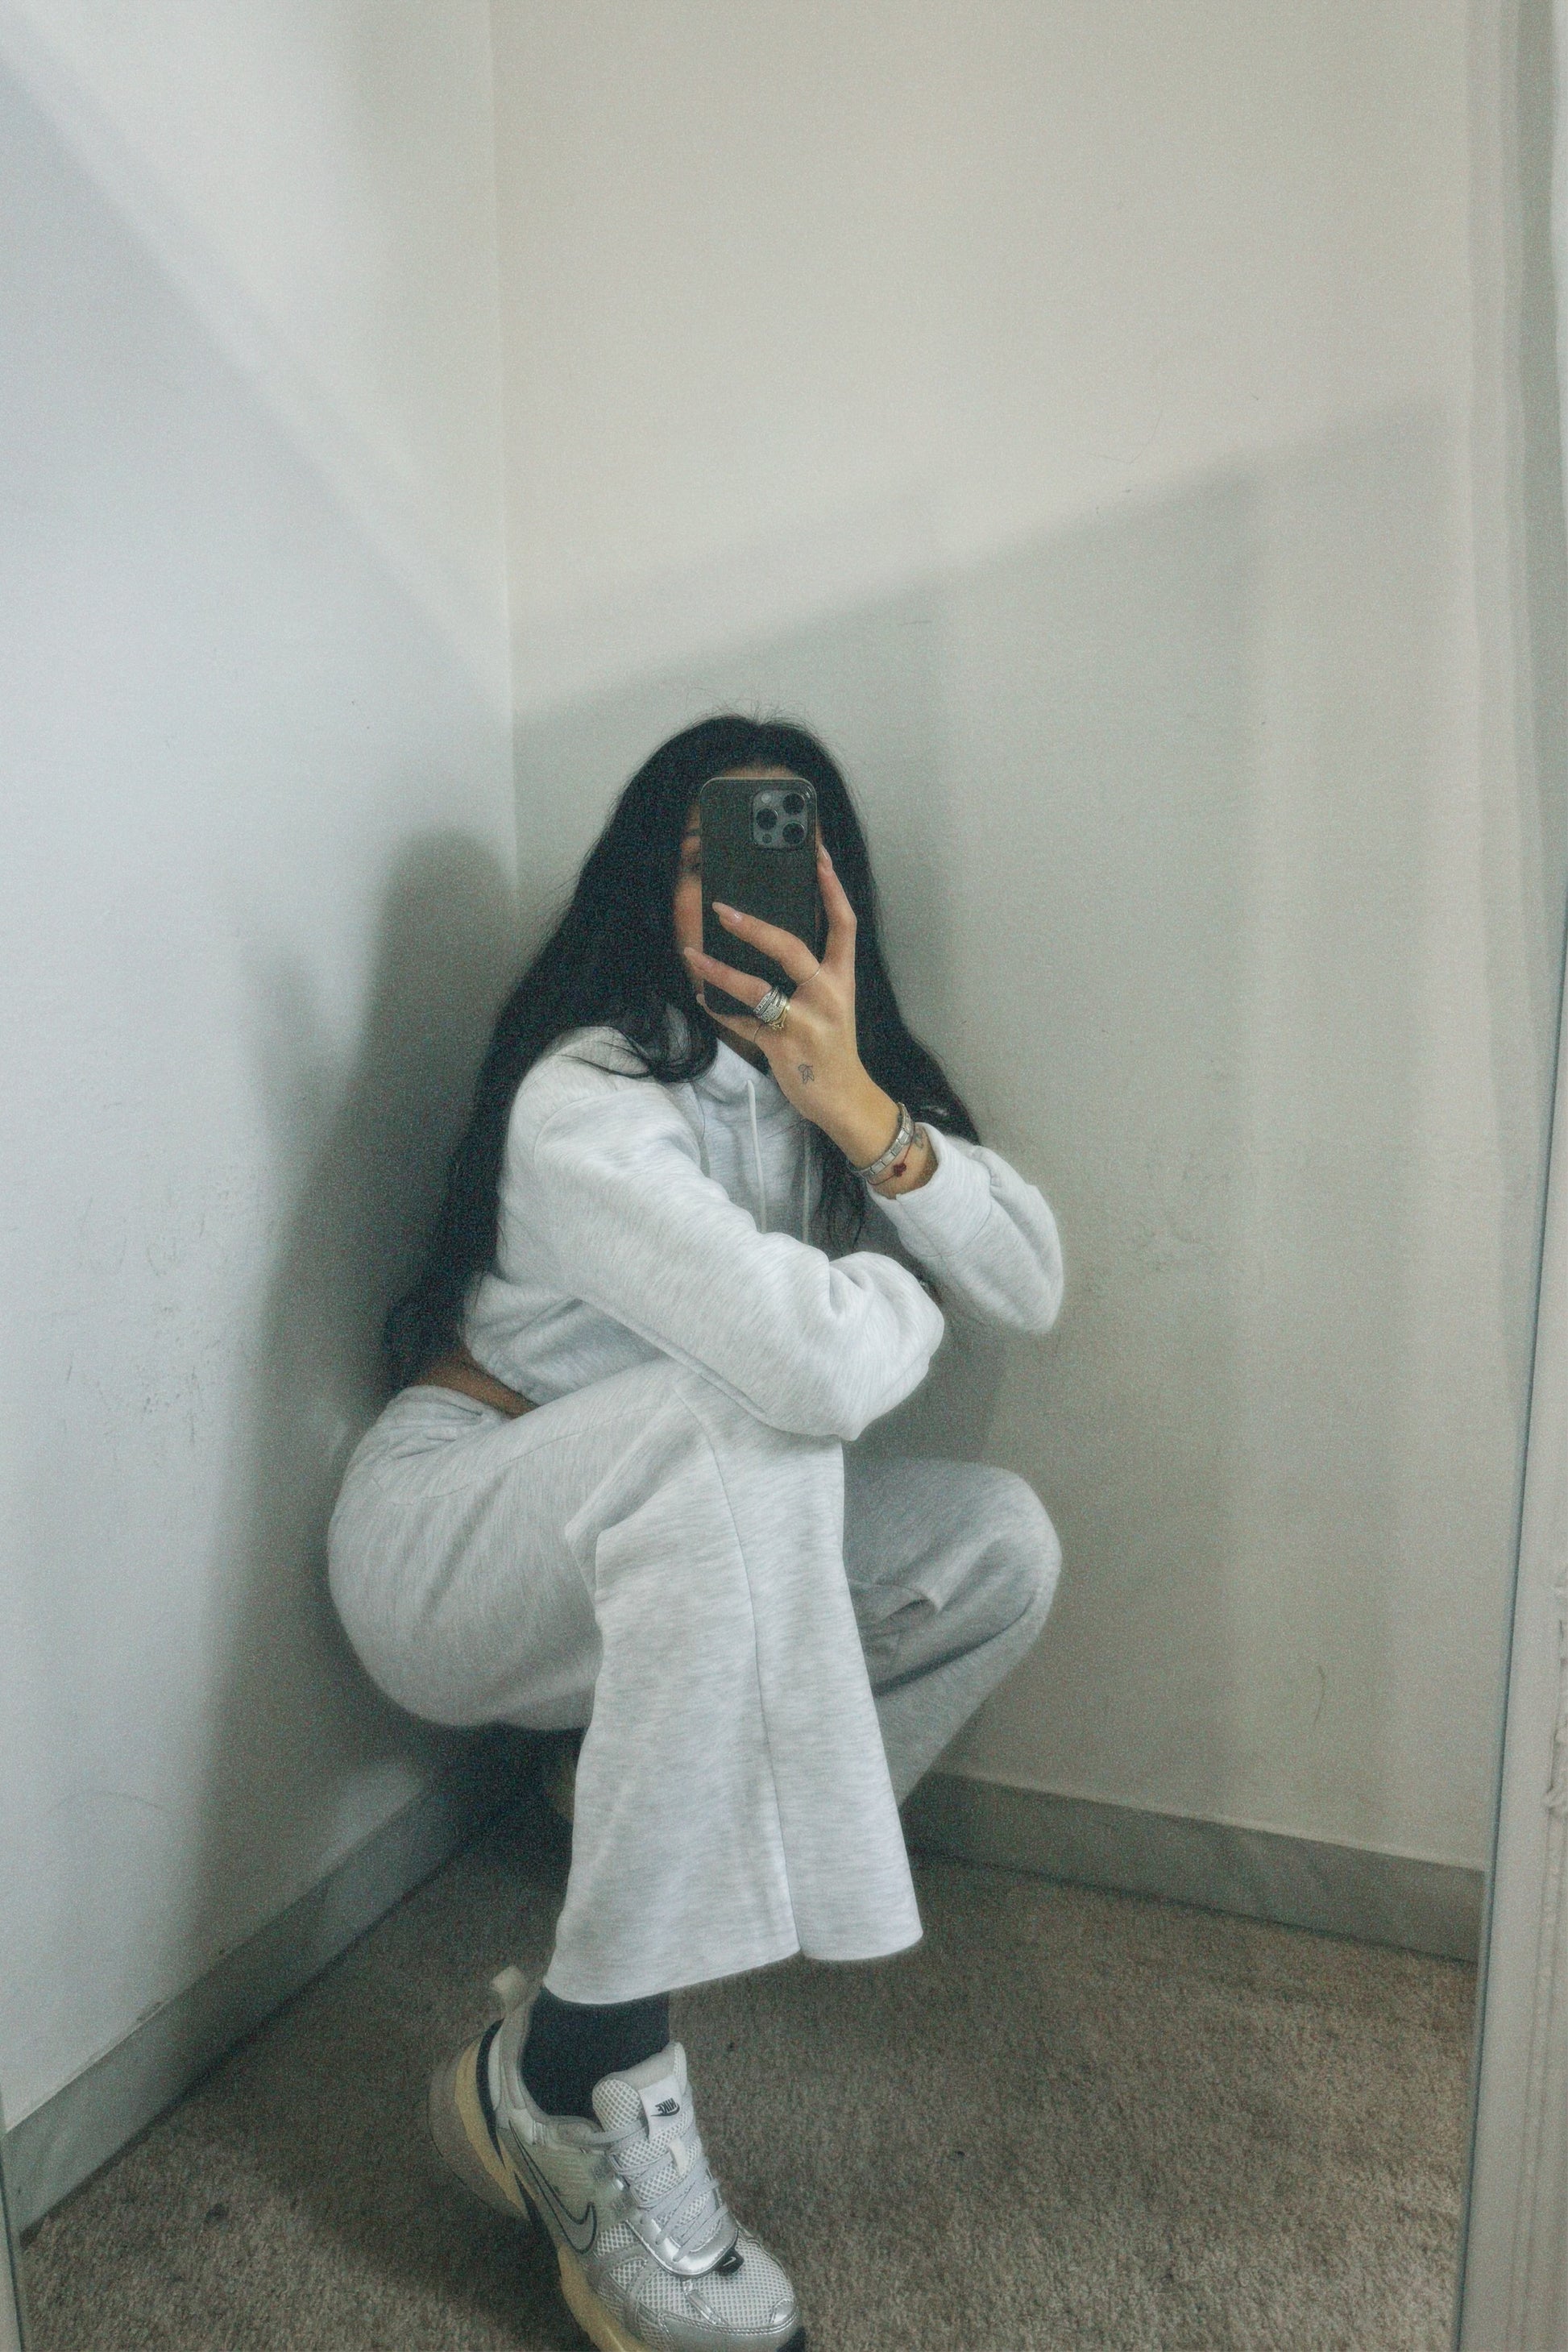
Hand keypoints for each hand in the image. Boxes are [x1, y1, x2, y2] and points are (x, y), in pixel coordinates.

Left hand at [681, 839, 904, 1169]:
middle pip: (791, 948)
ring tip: (692, 954)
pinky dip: (716, 1008)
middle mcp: (827, 995)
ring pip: (757, 988)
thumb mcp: (831, 1004)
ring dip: (718, 969)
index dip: (831, 886)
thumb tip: (765, 937)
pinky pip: (741, 1023)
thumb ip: (807, 974)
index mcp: (841, 978)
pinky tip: (699, 993)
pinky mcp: (783, 1047)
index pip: (843, 924)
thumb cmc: (832, 1046)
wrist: (845, 1099)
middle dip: (753, 926)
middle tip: (721, 907)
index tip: (817, 852)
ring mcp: (806, 1022)